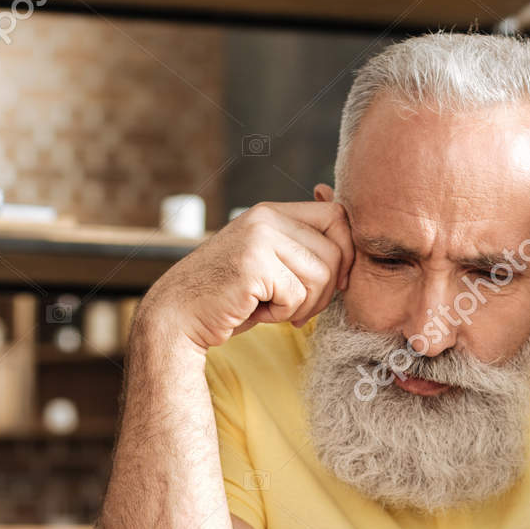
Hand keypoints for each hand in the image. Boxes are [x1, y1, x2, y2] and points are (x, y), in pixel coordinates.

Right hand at [138, 200, 354, 352]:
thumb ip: (302, 251)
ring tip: (273, 308)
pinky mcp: (252, 265)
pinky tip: (257, 311)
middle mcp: (266, 217)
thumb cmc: (229, 297)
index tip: (332, 282)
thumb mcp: (269, 264)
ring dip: (303, 305)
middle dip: (324, 291)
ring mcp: (258, 238)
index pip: (337, 215)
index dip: (345, 252)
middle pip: (335, 251)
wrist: (178, 315)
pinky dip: (282, 314)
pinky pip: (297, 295)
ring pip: (321, 275)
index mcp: (272, 212)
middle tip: (296, 308)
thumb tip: (351, 244)